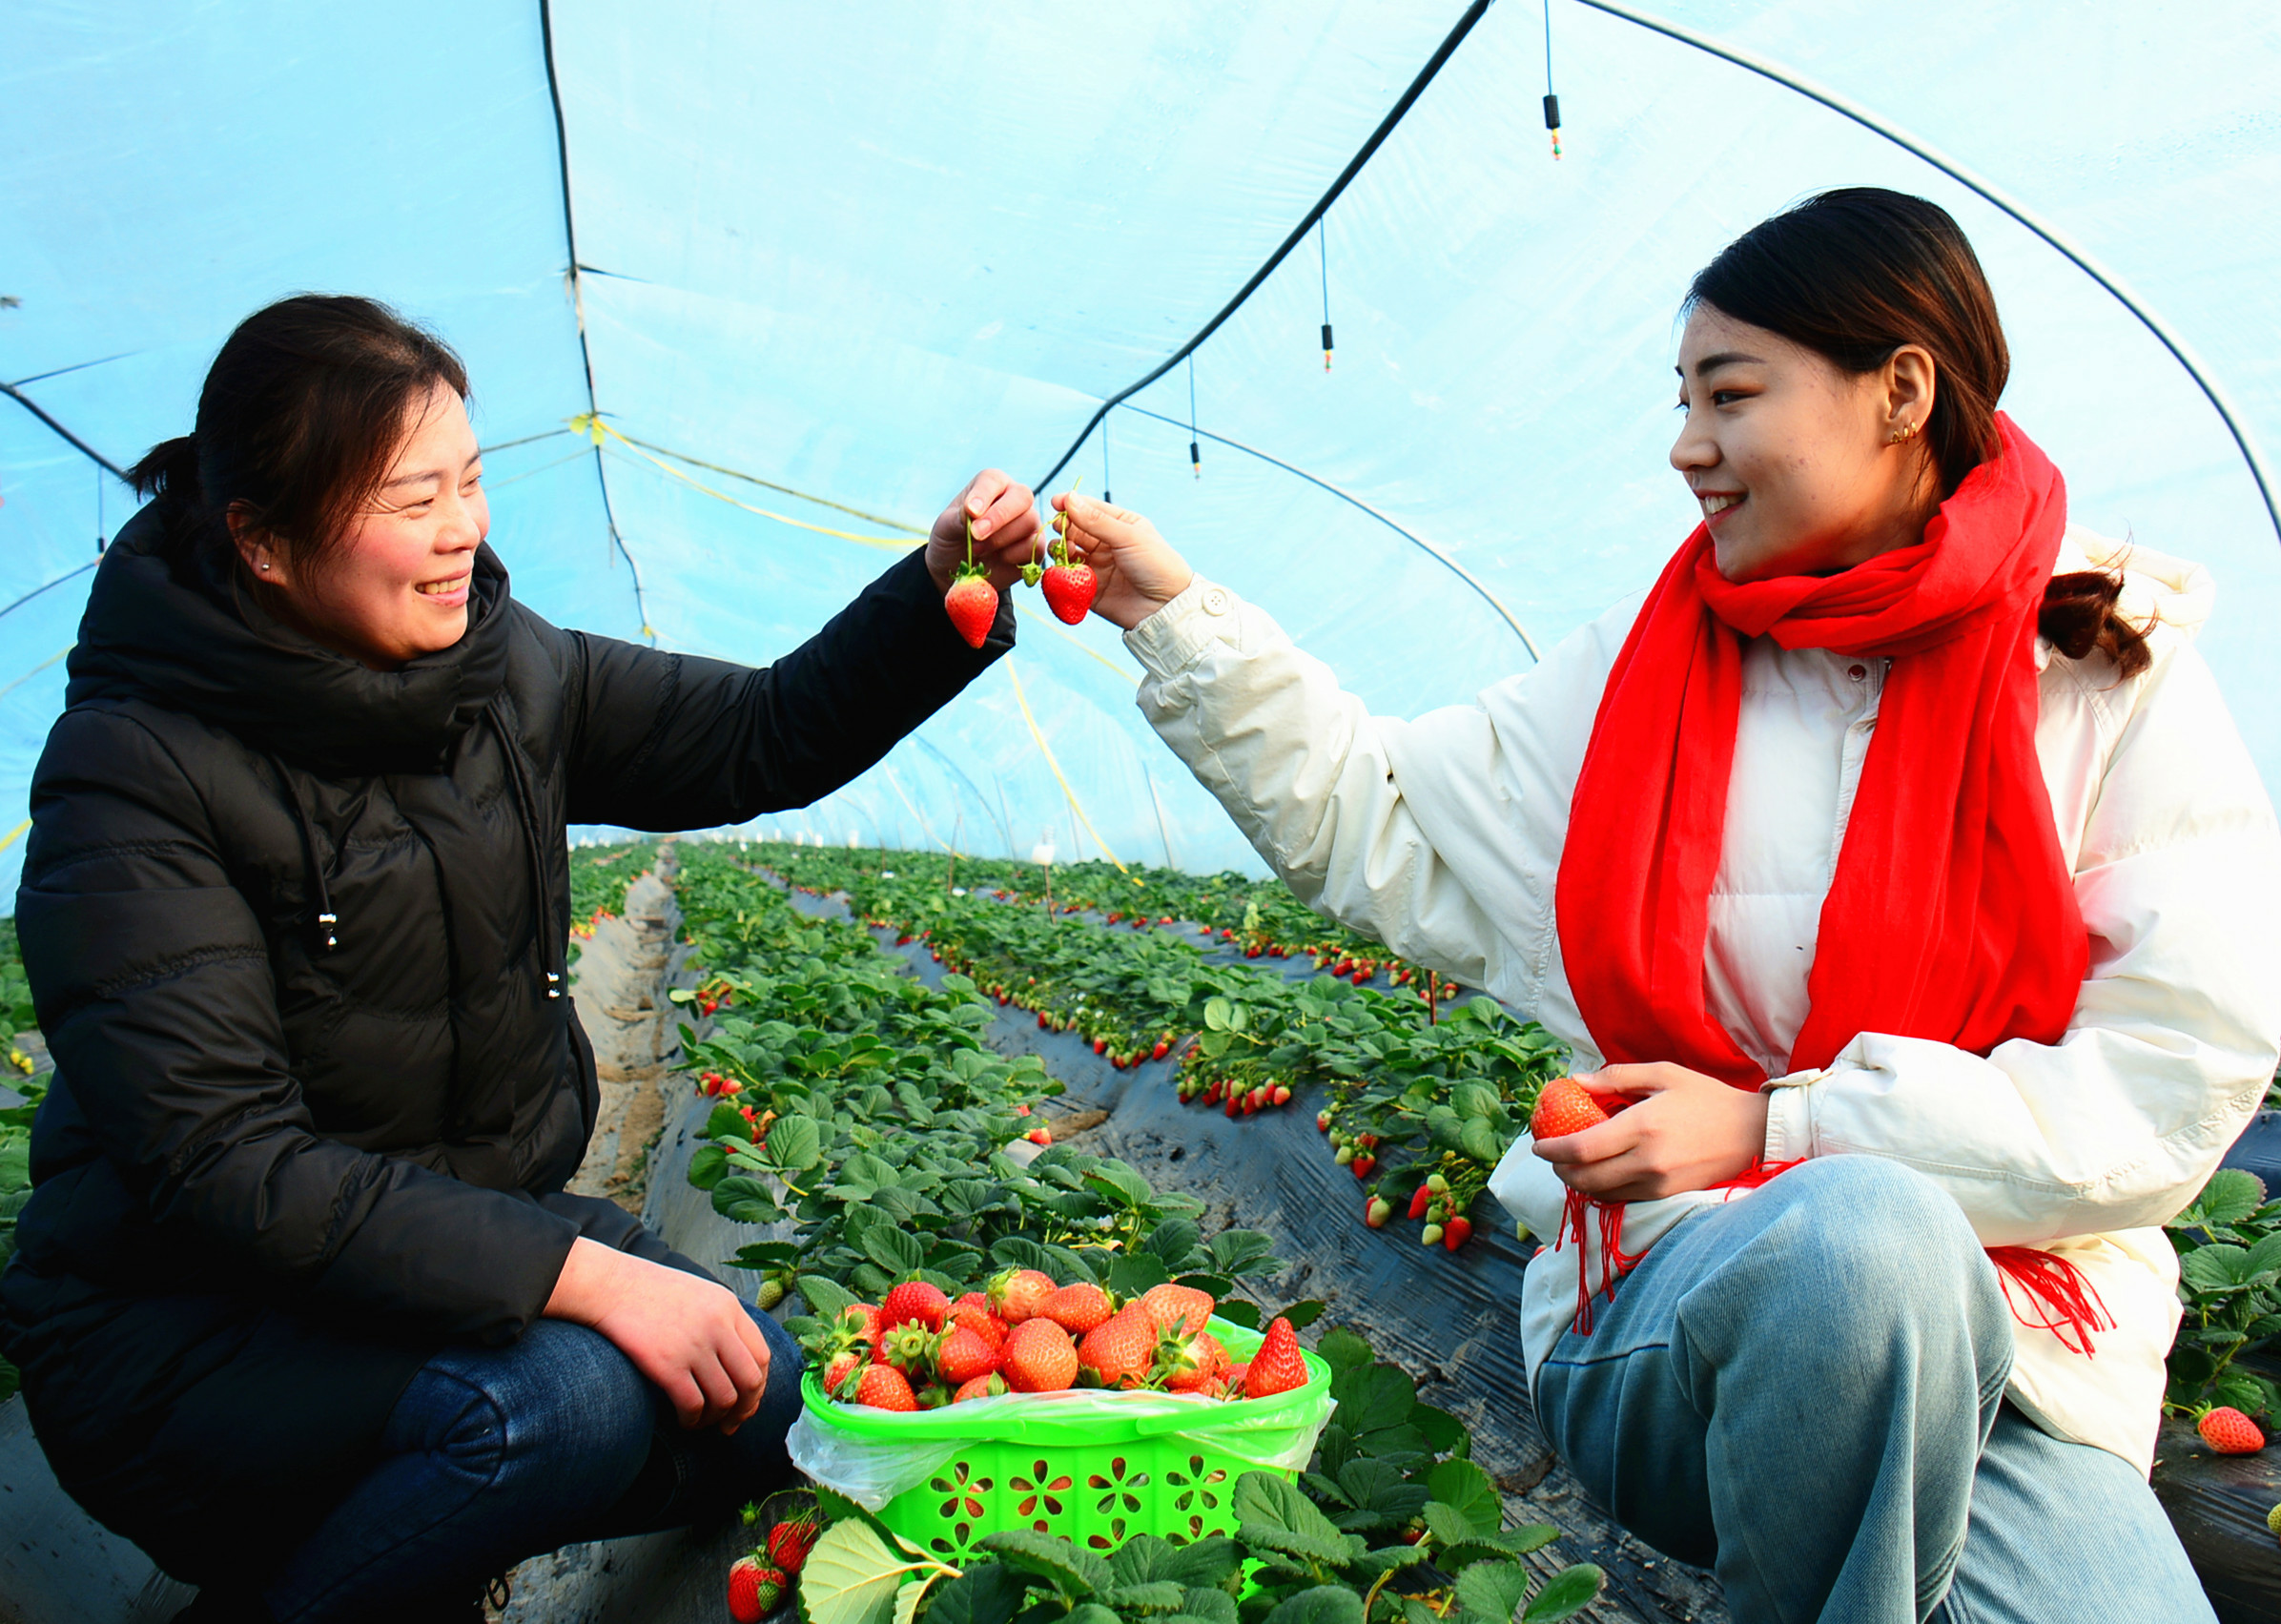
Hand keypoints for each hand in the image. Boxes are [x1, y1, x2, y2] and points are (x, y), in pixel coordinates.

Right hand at [544, 1238, 771, 1432]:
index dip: (758, 1386)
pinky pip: (693, 1405)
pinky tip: (684, 1420)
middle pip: (750, 1382)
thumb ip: (723, 1322)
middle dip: (744, 1410)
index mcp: (729, 1308)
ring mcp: (694, 1346)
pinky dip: (692, 1420)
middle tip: (731, 1422)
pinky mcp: (668, 1365)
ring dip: (715, 1419)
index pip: (761, 1356)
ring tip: (702, 1421)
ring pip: (723, 1399)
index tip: (748, 1401)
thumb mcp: (701, 1294)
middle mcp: (718, 1326)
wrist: (611, 1286)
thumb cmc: (652, 1292)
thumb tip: (737, 1364)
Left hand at [926, 470, 1042, 595]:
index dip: (983, 495)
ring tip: (977, 550)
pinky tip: (998, 559)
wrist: (960, 571)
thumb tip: (973, 511)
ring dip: (1001, 538)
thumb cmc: (952, 540)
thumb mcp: (946, 527)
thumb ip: (958, 518)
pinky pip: (1035, 545)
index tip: (971, 512)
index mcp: (991, 485)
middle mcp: (1013, 498)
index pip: (993, 480)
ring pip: (1029, 521)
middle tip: (977, 534)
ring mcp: (1028, 522)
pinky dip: (1014, 554)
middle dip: (999, 516)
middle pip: (1022, 496)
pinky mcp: (1035, 546)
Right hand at [1050, 493, 1195, 629]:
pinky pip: (1068, 578)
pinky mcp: (1089, 589)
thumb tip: (1070, 499)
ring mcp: (1097, 566)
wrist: (1166, 607)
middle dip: (1064, 528)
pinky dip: (1061, 573)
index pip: (1090, 509)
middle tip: (1060, 529)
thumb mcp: (1128, 536)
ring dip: (1062, 549)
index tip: (1055, 503)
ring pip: (1068, 552)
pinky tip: (1063, 570)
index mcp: (1120, 525)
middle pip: (1075, 530)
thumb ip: (1096, 521)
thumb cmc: (1157, 565)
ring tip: (1066, 551)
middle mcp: (1106, 544)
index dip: (1071, 504)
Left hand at [1530, 1063, 1769, 1202]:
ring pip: (1602, 1193)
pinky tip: (1601, 1173)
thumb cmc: (1706, 1098)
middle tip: (1551, 1155)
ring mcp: (1657, 1185)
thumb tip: (1577, 1081)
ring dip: (1579, 1182)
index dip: (1552, 1150)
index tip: (1538, 1144)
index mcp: (1641, 1128)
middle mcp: (1646, 1162)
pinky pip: (1623, 1199)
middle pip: (1585, 1179)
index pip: (1581, 1149)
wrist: (1752, 1133)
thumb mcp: (1662, 1074)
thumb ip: (1617, 1077)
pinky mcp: (1667, 1197)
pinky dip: (1604, 1189)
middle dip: (1559, 1170)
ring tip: (1572, 1164)